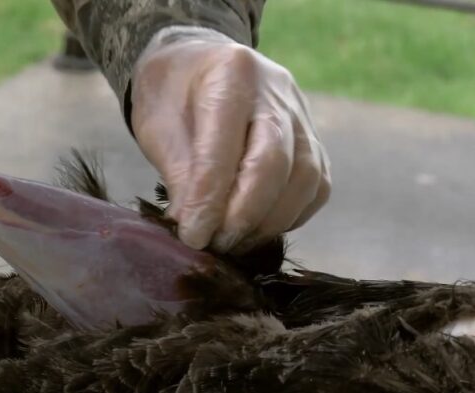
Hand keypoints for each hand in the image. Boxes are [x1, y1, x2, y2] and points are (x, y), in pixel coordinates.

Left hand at [131, 28, 330, 252]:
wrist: (197, 65)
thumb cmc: (171, 95)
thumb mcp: (157, 126)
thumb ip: (180, 174)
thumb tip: (196, 229)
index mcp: (231, 74)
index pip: (225, 148)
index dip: (209, 200)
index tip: (192, 236)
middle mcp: (276, 92)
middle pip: (275, 164)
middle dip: (243, 215)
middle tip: (214, 244)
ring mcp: (302, 115)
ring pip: (305, 179)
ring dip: (268, 222)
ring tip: (233, 242)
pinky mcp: (313, 141)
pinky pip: (317, 187)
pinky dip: (290, 216)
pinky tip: (257, 229)